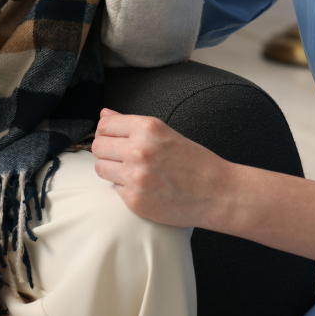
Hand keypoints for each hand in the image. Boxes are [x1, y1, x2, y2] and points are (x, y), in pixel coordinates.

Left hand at [92, 109, 232, 227]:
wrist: (216, 192)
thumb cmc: (193, 161)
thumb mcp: (164, 132)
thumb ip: (130, 124)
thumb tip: (104, 115)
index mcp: (147, 128)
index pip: (105, 126)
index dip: (107, 132)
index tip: (115, 138)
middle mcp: (138, 150)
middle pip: (98, 146)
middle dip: (107, 151)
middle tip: (123, 157)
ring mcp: (135, 177)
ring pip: (100, 168)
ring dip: (112, 169)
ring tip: (131, 171)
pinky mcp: (134, 200)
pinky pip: (114, 189)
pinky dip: (124, 187)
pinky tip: (143, 186)